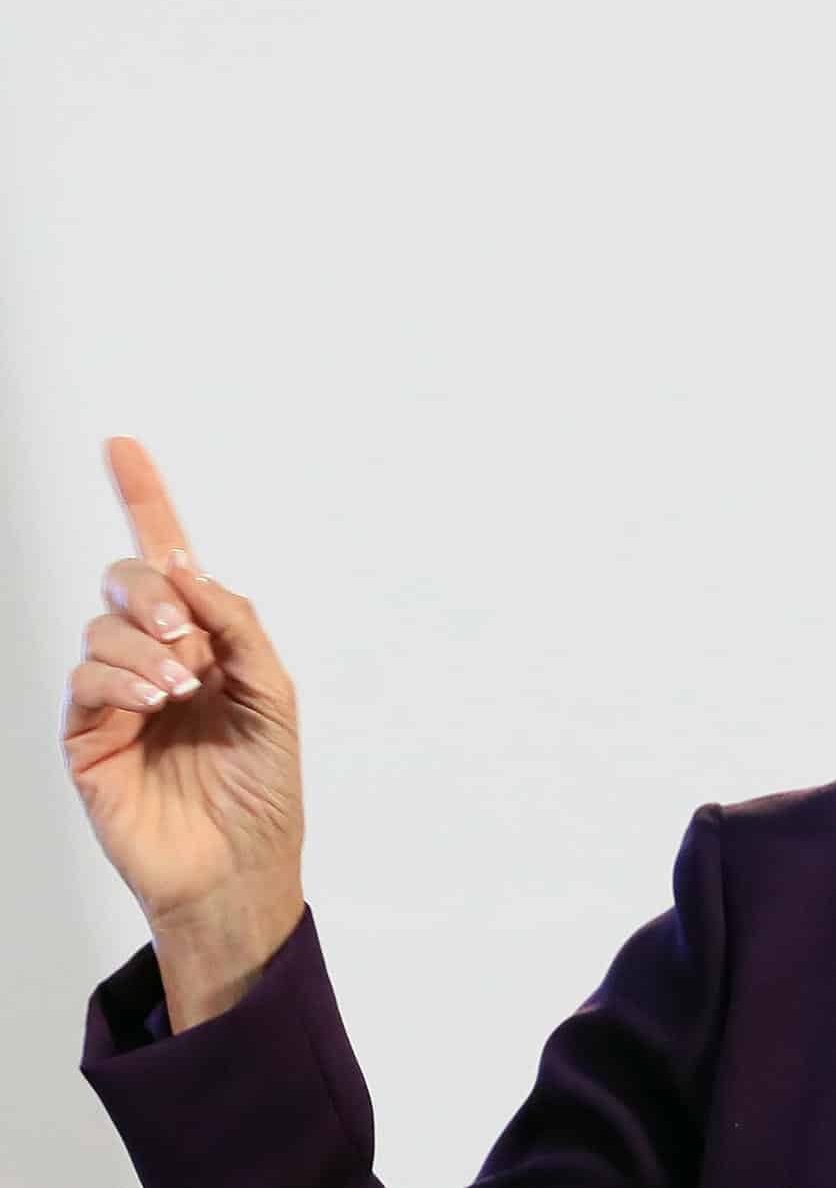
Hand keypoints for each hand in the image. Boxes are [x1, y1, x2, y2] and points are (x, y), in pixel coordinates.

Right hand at [62, 436, 304, 1027]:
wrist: (240, 866)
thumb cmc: (262, 788)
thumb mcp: (273, 694)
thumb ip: (236, 625)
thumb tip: (188, 568)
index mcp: (204, 643)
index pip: (168, 563)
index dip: (146, 501)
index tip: (126, 446)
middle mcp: (155, 659)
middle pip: (126, 583)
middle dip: (154, 590)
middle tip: (187, 630)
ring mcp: (116, 698)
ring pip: (104, 630)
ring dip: (145, 645)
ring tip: (181, 687)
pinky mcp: (87, 738)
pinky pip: (85, 681)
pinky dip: (119, 680)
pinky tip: (152, 701)